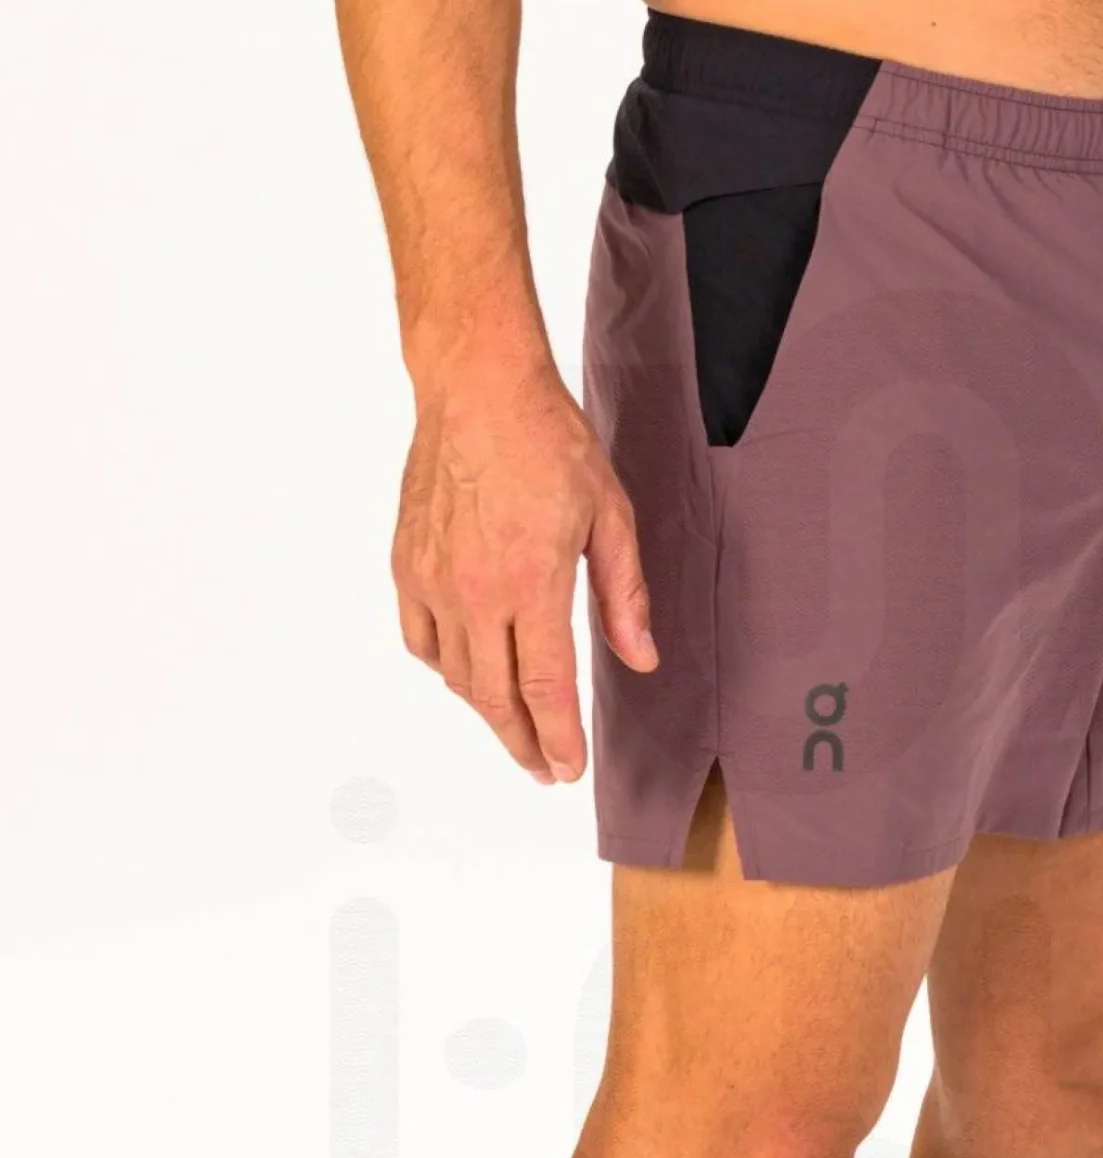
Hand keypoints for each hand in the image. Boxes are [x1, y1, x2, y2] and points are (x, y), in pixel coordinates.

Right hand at [392, 357, 656, 780]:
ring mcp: (435, 581)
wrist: (477, 386)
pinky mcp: (408, 564)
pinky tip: (468, 675)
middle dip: (524, 744)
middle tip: (545, 769)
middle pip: (497, 698)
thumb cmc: (547, 440)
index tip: (568, 770)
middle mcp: (476, 593)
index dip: (558, 740)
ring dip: (487, 712)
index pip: (545, 689)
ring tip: (515, 728)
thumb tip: (640, 658)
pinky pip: (422, 641)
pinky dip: (446, 669)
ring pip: (458, 677)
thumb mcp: (609, 517)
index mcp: (531, 584)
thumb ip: (624, 597)